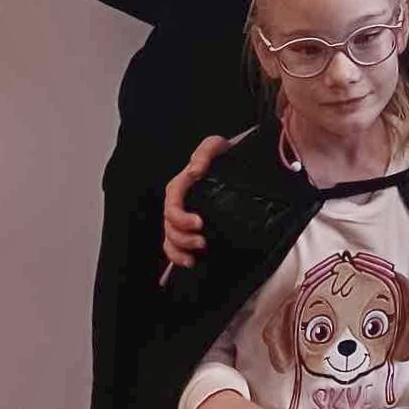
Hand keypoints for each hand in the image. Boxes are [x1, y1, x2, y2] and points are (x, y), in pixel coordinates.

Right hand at [162, 135, 231, 268]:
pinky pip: (175, 246)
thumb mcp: (216, 146)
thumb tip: (194, 171)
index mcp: (181, 185)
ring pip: (169, 238)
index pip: (172, 202)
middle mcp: (179, 202)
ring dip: (179, 250)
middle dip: (182, 237)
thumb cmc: (225, 154)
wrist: (239, 164)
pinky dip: (177, 257)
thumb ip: (204, 153)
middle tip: (203, 242)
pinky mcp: (191, 228)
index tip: (199, 223)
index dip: (180, 217)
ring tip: (196, 255)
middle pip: (169, 225)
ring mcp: (184, 216)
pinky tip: (191, 262)